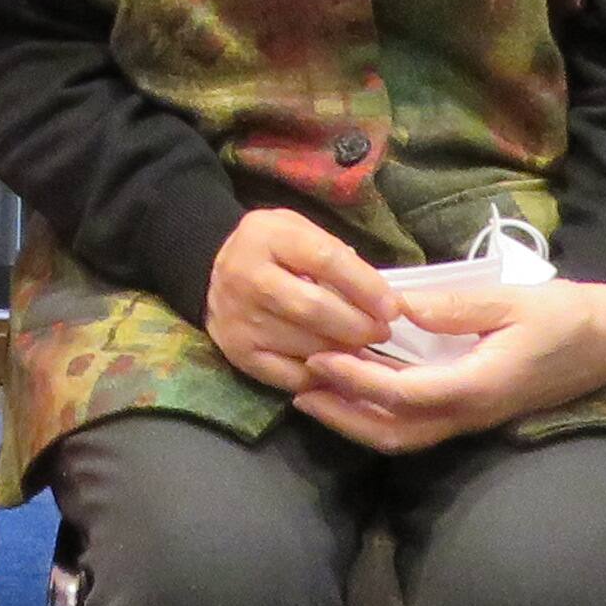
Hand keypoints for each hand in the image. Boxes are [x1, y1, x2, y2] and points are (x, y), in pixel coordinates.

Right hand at [204, 206, 400, 392]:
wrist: (212, 271)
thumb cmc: (271, 250)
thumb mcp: (298, 230)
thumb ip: (335, 253)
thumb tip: (380, 296)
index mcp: (266, 236)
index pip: (325, 260)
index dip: (366, 286)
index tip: (394, 307)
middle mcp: (246, 277)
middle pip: (315, 308)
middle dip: (358, 325)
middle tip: (381, 331)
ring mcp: (240, 319)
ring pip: (307, 346)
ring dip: (344, 352)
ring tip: (361, 347)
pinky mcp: (239, 353)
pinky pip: (291, 375)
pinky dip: (321, 375)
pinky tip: (334, 365)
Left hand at [294, 275, 605, 452]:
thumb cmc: (563, 315)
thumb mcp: (510, 300)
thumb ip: (453, 307)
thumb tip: (396, 306)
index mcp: (478, 385)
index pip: (403, 394)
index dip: (357, 381)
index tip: (320, 359)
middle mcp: (470, 413)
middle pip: (394, 433)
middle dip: (343, 416)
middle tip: (299, 389)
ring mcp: (472, 419)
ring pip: (403, 438)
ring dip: (355, 423)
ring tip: (314, 396)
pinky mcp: (473, 414)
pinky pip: (417, 428)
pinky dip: (379, 418)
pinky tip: (356, 395)